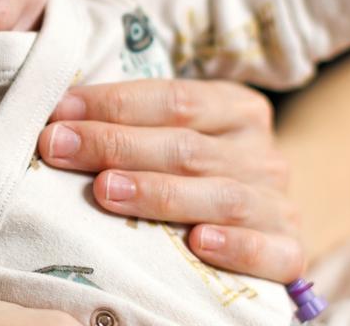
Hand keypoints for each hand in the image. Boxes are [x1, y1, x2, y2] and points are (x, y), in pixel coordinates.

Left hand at [37, 78, 304, 282]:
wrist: (258, 230)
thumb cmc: (195, 175)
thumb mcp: (175, 138)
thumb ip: (135, 125)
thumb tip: (58, 118)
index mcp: (238, 109)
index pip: (174, 99)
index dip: (114, 103)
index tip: (59, 111)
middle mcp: (262, 154)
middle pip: (185, 146)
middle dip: (114, 145)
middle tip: (58, 148)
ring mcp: (278, 203)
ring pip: (219, 195)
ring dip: (156, 192)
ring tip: (104, 191)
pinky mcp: (291, 251)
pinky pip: (268, 250)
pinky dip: (235, 247)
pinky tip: (198, 244)